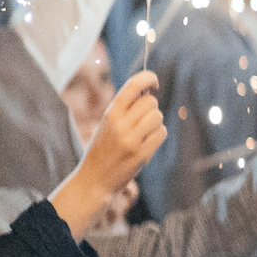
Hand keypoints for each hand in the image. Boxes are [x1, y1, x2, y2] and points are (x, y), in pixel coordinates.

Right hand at [52, 73, 165, 232]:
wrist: (94, 179)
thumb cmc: (103, 148)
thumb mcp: (108, 123)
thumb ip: (125, 108)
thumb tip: (148, 90)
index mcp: (110, 113)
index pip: (133, 86)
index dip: (148, 78)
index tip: (155, 82)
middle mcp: (120, 124)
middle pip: (150, 102)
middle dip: (151, 108)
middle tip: (143, 119)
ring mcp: (131, 139)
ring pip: (157, 117)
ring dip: (155, 123)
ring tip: (143, 133)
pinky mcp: (141, 154)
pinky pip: (161, 133)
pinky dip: (158, 136)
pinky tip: (146, 143)